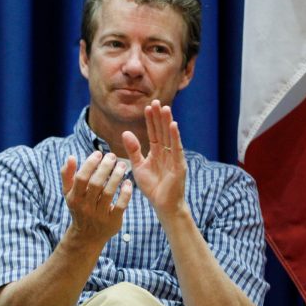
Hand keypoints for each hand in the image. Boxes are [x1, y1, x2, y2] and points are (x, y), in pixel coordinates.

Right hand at [61, 151, 132, 244]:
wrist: (87, 236)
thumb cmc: (79, 208)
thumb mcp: (69, 194)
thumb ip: (67, 175)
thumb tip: (70, 157)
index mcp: (74, 198)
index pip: (81, 178)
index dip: (90, 164)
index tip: (98, 153)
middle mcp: (85, 207)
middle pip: (96, 184)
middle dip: (105, 167)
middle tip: (113, 156)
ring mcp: (99, 215)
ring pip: (109, 192)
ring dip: (117, 176)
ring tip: (122, 165)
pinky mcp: (112, 221)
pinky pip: (120, 205)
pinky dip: (125, 193)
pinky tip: (128, 182)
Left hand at [122, 99, 186, 214]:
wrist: (163, 205)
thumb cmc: (152, 187)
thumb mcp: (138, 166)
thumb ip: (133, 150)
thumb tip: (126, 132)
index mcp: (157, 152)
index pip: (153, 133)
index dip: (150, 120)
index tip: (147, 106)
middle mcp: (167, 152)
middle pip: (162, 131)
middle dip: (158, 116)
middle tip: (155, 101)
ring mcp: (174, 158)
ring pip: (170, 136)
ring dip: (167, 122)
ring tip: (164, 108)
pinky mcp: (179, 165)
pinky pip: (176, 148)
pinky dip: (175, 137)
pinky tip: (173, 125)